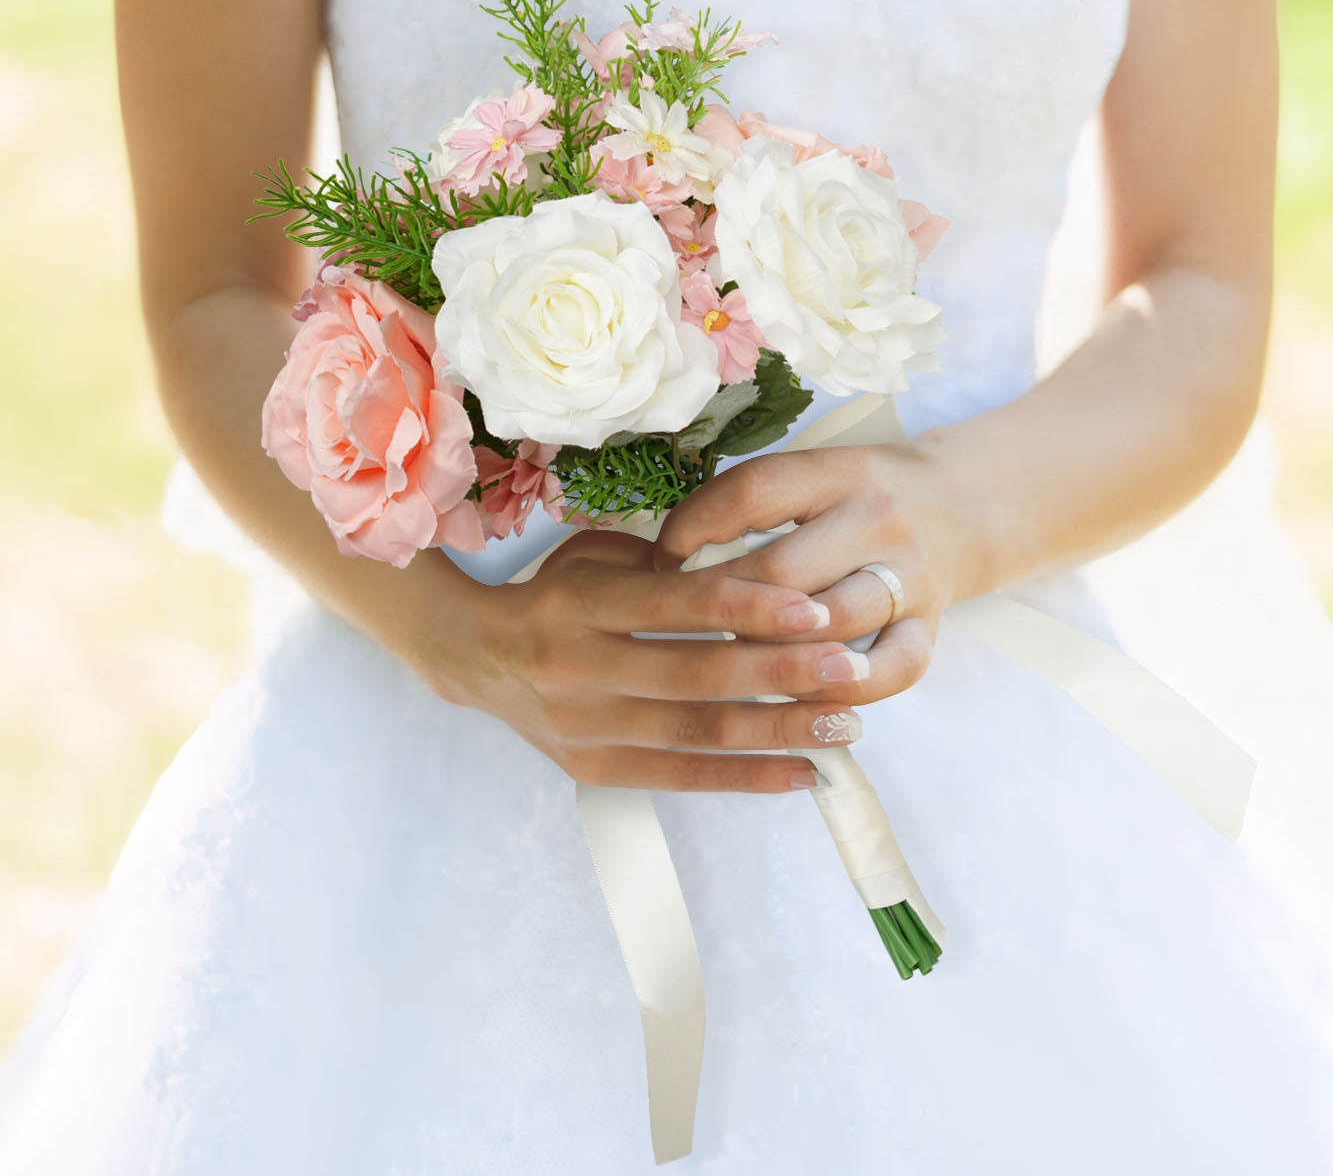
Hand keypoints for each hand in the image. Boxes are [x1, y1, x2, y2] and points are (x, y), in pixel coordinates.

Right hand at [408, 528, 871, 792]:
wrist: (477, 660)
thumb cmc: (557, 598)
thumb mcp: (594, 560)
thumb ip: (663, 566)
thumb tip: (754, 575)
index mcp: (583, 603)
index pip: (675, 606)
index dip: (746, 607)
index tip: (813, 608)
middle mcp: (580, 667)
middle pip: (696, 675)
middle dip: (781, 674)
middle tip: (850, 668)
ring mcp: (586, 726)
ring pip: (697, 733)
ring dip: (778, 732)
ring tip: (844, 727)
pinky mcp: (594, 769)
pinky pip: (682, 777)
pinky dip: (746, 777)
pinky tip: (803, 773)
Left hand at [652, 438, 984, 705]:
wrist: (967, 505)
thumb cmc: (863, 495)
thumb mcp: (816, 475)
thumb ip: (752, 506)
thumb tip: (661, 562)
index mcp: (837, 471)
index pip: (753, 493)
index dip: (694, 528)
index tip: (661, 558)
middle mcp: (876, 518)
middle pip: (782, 570)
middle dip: (720, 605)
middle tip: (682, 625)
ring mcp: (909, 575)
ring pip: (827, 625)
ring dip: (769, 652)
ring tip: (726, 663)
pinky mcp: (930, 627)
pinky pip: (889, 671)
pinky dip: (841, 689)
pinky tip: (799, 697)